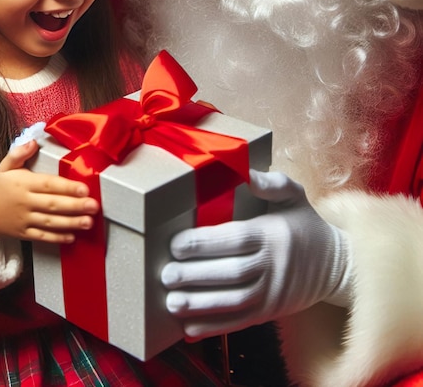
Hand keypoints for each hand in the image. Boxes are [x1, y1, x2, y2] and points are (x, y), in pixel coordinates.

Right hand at [0, 140, 99, 242]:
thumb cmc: (0, 188)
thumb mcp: (5, 166)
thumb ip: (19, 153)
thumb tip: (33, 141)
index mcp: (23, 184)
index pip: (48, 184)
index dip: (67, 187)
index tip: (84, 188)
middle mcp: (25, 202)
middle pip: (53, 204)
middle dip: (75, 206)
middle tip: (94, 206)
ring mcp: (24, 220)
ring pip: (50, 222)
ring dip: (71, 223)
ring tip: (89, 222)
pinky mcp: (24, 234)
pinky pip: (42, 237)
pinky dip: (57, 238)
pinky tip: (72, 237)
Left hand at [161, 170, 351, 338]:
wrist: (337, 266)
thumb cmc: (305, 225)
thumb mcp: (294, 196)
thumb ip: (272, 183)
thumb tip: (246, 173)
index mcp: (273, 235)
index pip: (236, 239)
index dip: (205, 243)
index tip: (176, 244)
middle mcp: (274, 266)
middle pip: (232, 273)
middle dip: (196, 276)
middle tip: (166, 275)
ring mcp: (273, 293)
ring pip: (234, 302)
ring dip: (201, 305)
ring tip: (172, 302)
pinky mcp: (270, 313)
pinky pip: (240, 323)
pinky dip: (213, 327)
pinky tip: (188, 329)